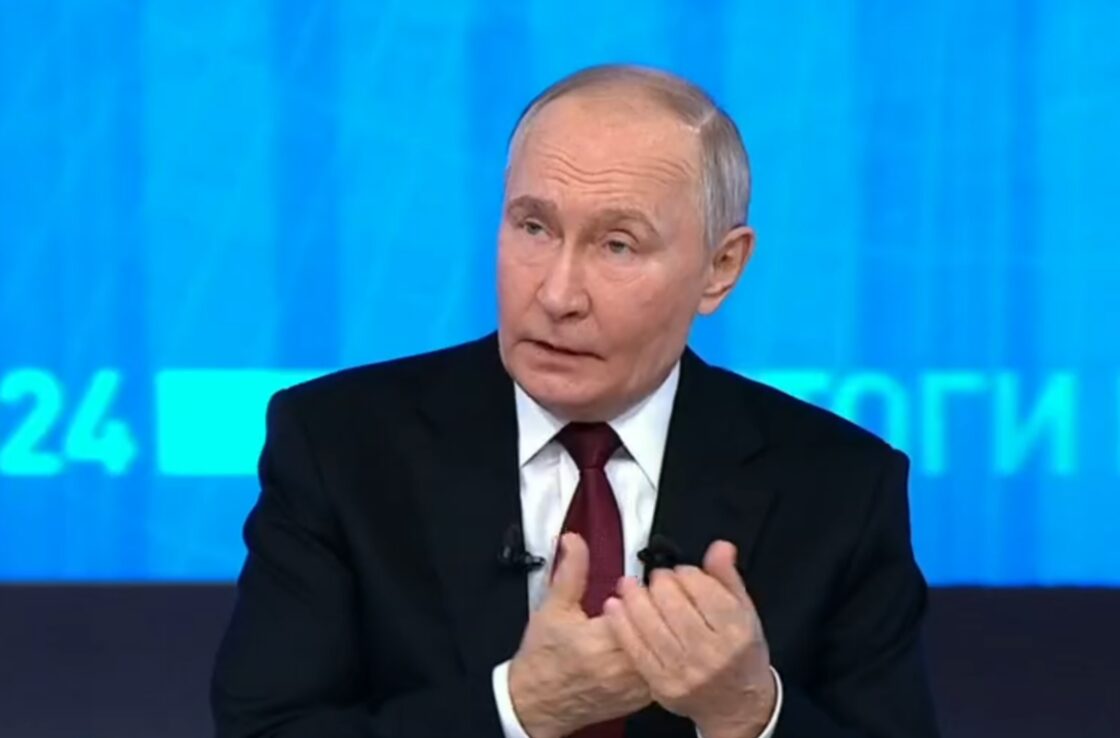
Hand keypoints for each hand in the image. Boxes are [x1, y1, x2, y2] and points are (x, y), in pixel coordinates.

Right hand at [508, 533, 651, 737]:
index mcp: (598, 642)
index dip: (646, 591)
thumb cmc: (541, 661)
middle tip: (655, 596)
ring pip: (669, 652)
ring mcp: (632, 688)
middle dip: (663, 608)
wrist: (535, 705)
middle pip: (661, 630)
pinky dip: (667, 655)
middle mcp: (619, 668)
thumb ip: (570, 572)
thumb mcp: (552, 609)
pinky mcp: (640, 700)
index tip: (639, 585)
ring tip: (661, 617)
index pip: (641, 609)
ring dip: (669, 632)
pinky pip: (666, 672)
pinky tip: (661, 642)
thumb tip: (575, 542)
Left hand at [603, 540, 775, 737]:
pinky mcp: (663, 685)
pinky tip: (615, 607)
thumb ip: (727, 577)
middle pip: (673, 604)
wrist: (737, 703)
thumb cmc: (740, 652)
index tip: (679, 572)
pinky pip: (636, 649)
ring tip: (628, 585)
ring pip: (652, 625)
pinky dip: (622, 624)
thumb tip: (720, 547)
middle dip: (658, 583)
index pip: (702, 589)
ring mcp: (686, 671)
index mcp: (735, 630)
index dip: (685, 573)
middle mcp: (712, 653)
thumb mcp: (743, 611)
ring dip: (634, 598)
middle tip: (655, 579)